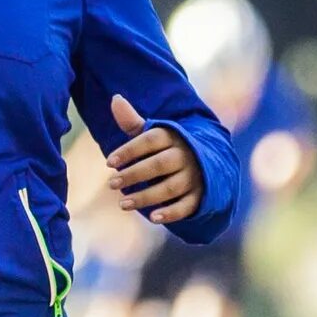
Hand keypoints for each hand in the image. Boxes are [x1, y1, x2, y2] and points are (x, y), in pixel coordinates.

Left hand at [107, 92, 203, 224]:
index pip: (150, 140)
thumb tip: (115, 99)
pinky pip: (187, 205)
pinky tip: (153, 218)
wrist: (206, 162)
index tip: (109, 162)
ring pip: (171, 187)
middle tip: (111, 183)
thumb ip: (133, 123)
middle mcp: (186, 155)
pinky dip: (171, 212)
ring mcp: (195, 176)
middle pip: (159, 164)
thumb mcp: (154, 134)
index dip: (129, 150)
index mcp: (174, 136)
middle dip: (134, 174)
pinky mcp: (200, 196)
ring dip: (146, 196)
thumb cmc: (169, 147)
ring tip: (122, 203)